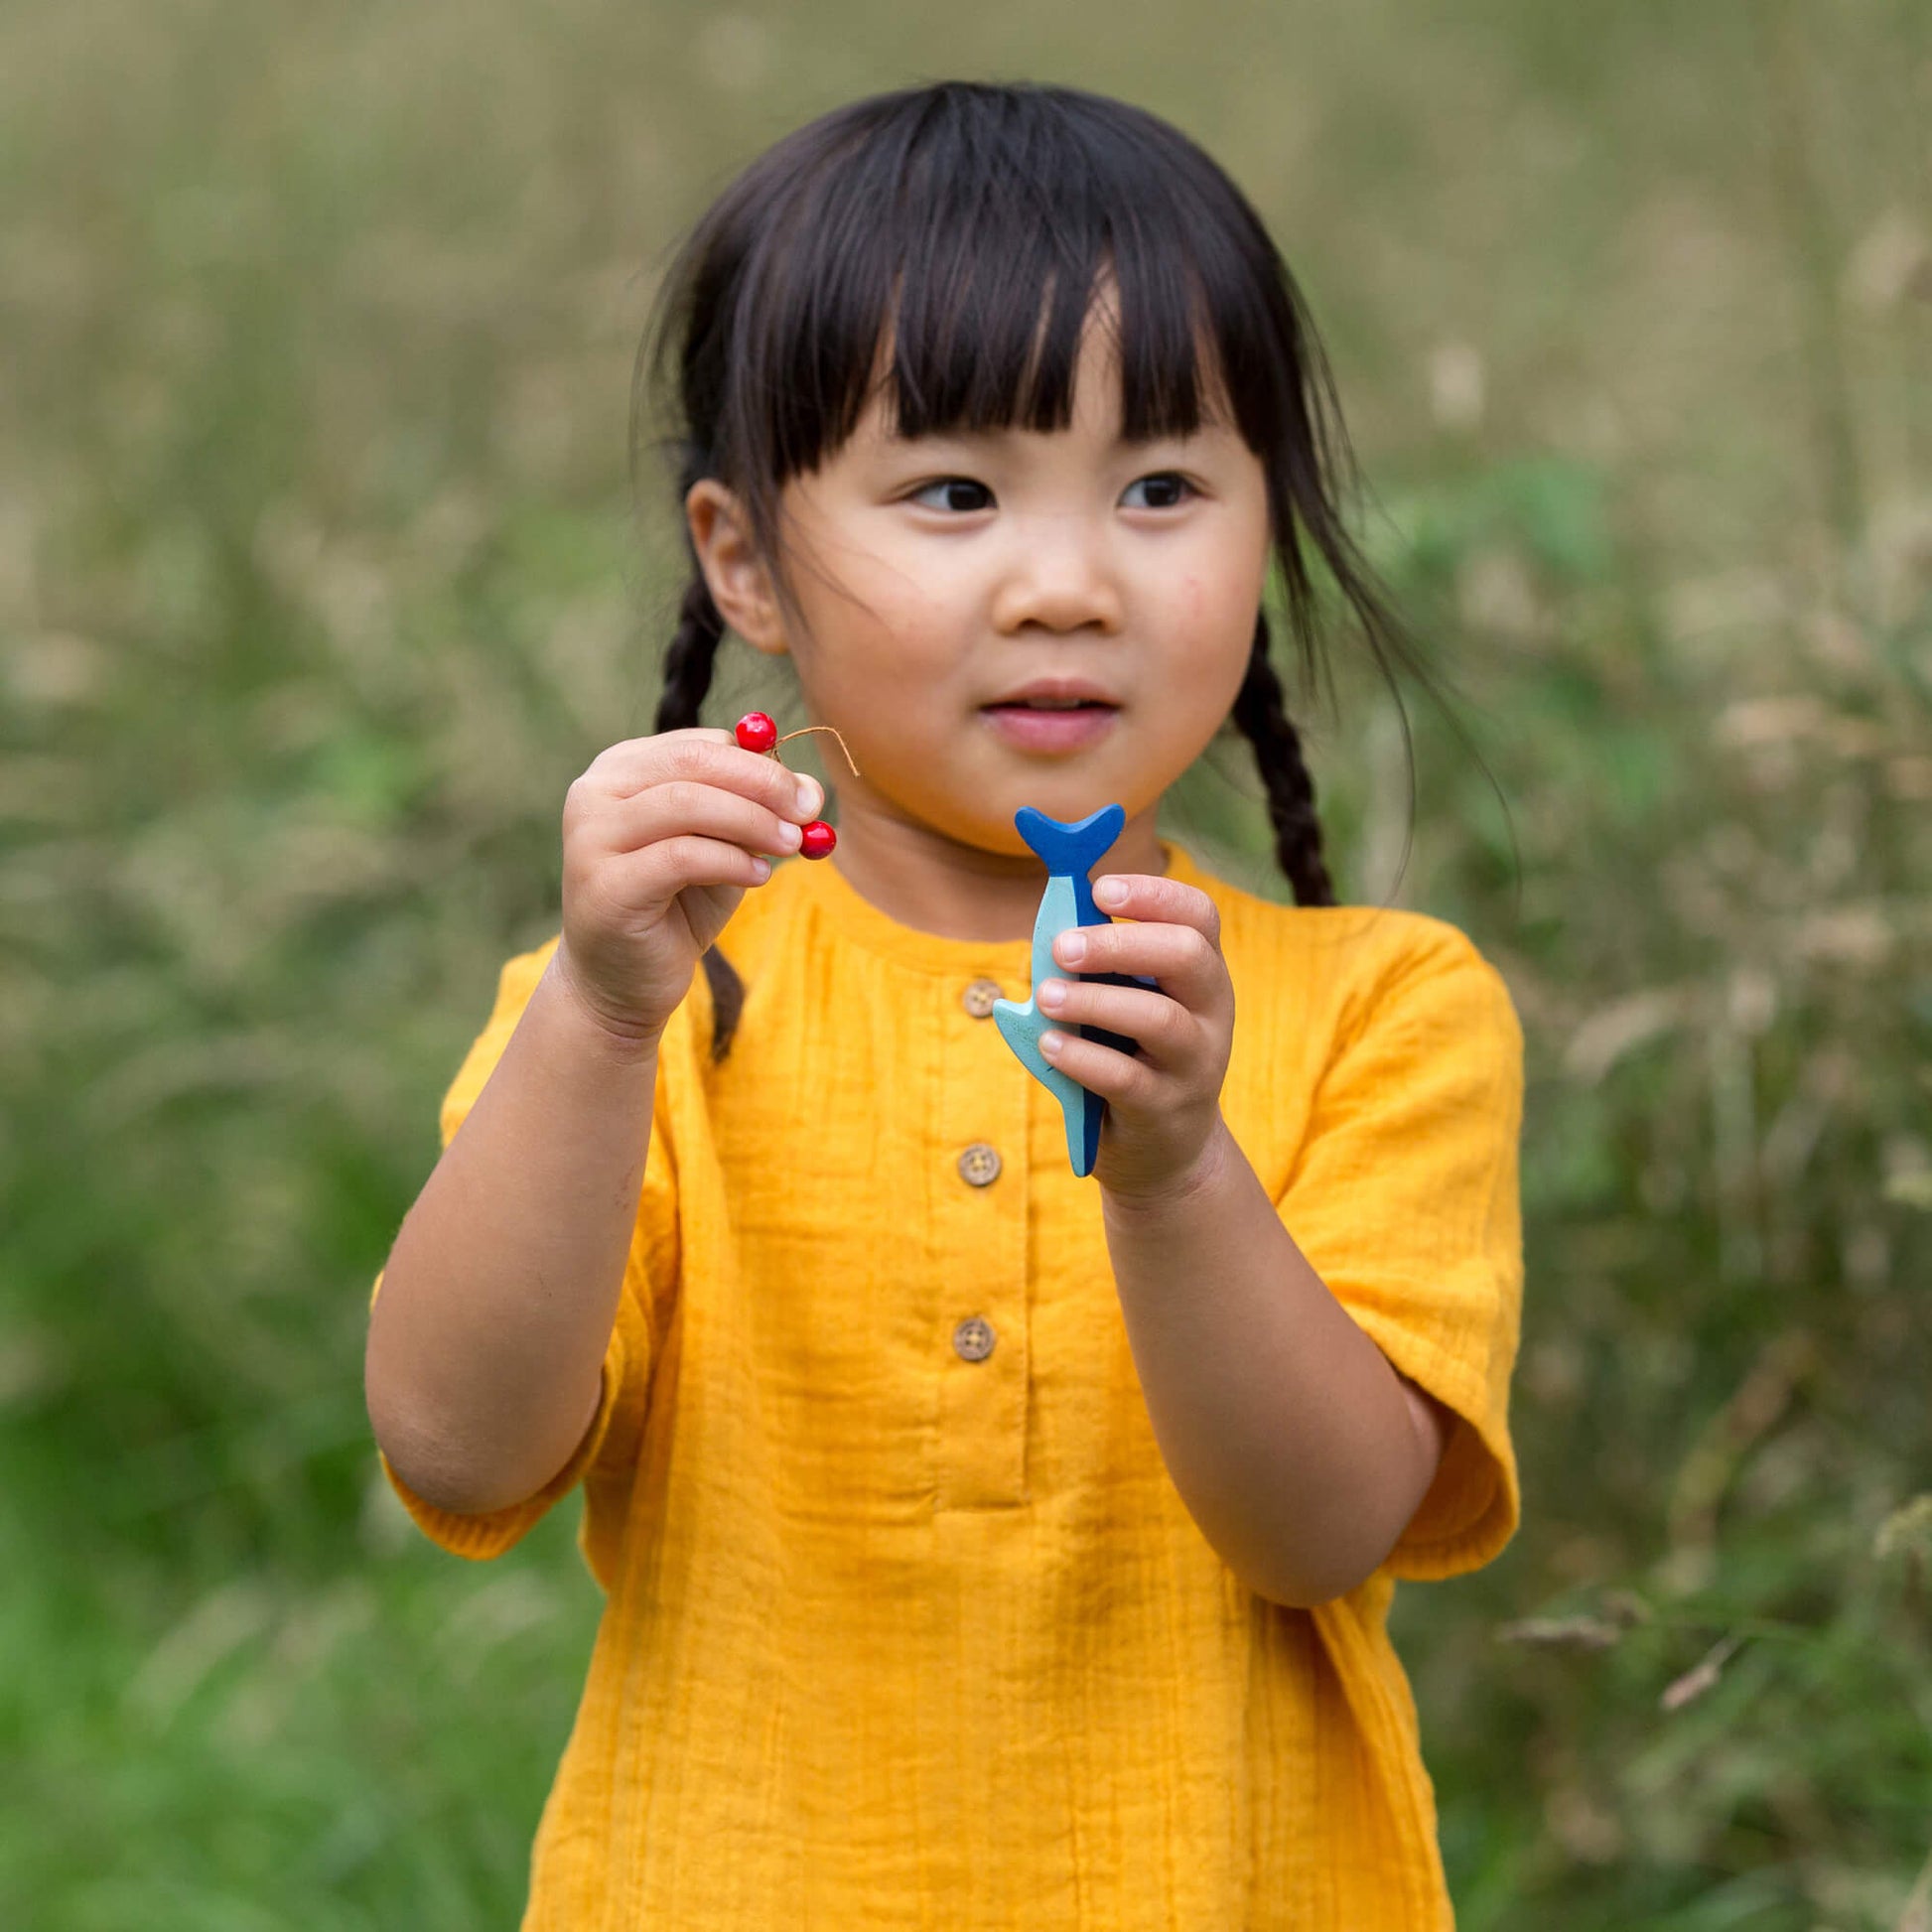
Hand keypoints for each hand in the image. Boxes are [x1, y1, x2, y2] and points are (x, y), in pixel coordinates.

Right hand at [551, 728, 823, 1051]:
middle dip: (761, 784)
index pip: (698, 746)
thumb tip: (812, 788)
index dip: (759, 763)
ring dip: (751, 822)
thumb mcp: (725, 851)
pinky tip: (758, 877)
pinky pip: (680, 856)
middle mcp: (594, 793)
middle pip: (691, 763)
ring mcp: (590, 838)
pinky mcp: (603, 885)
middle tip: (807, 811)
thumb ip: (758, 814)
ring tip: (790, 846)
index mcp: (621, 771)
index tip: (806, 795)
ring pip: (685, 805)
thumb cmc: (675, 908)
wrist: (622, 984)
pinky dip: (730, 861)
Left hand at [1034, 873, 1235, 1202]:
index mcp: (1201, 973)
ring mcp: (1195, 1062)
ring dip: (1094, 1002)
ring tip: (1045, 997)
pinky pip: (1127, 1078)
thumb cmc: (1132, 1056)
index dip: (1153, 894)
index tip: (1101, 890)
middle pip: (1186, 956)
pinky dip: (1083, 1058)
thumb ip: (1098, 969)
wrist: (1165, 1151)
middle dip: (1120, 944)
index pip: (1198, 916)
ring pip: (1159, 1019)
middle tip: (1063, 946)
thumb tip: (1048, 932)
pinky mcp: (1165, 1108)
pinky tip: (1049, 1046)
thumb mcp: (1126, 1005)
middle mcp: (1211, 1011)